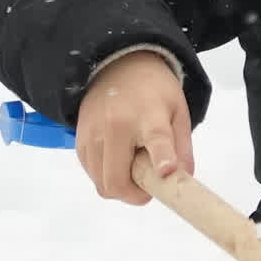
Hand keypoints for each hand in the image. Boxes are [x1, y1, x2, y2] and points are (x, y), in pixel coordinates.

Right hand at [73, 45, 195, 203]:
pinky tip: (118, 160)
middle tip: (149, 186)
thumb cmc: (154, 91)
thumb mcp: (178, 112)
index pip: (156, 139)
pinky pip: (91, 174)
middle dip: (134, 195)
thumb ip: (182, 148)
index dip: (161, 157)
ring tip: (133, 167)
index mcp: (149, 116)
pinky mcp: (78, 140)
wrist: (117, 65)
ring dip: (120, 186)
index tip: (166, 170)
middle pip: (116, 180)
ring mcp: (92, 134)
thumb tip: (180, 180)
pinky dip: (105, 176)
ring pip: (101, 184)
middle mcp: (116, 126)